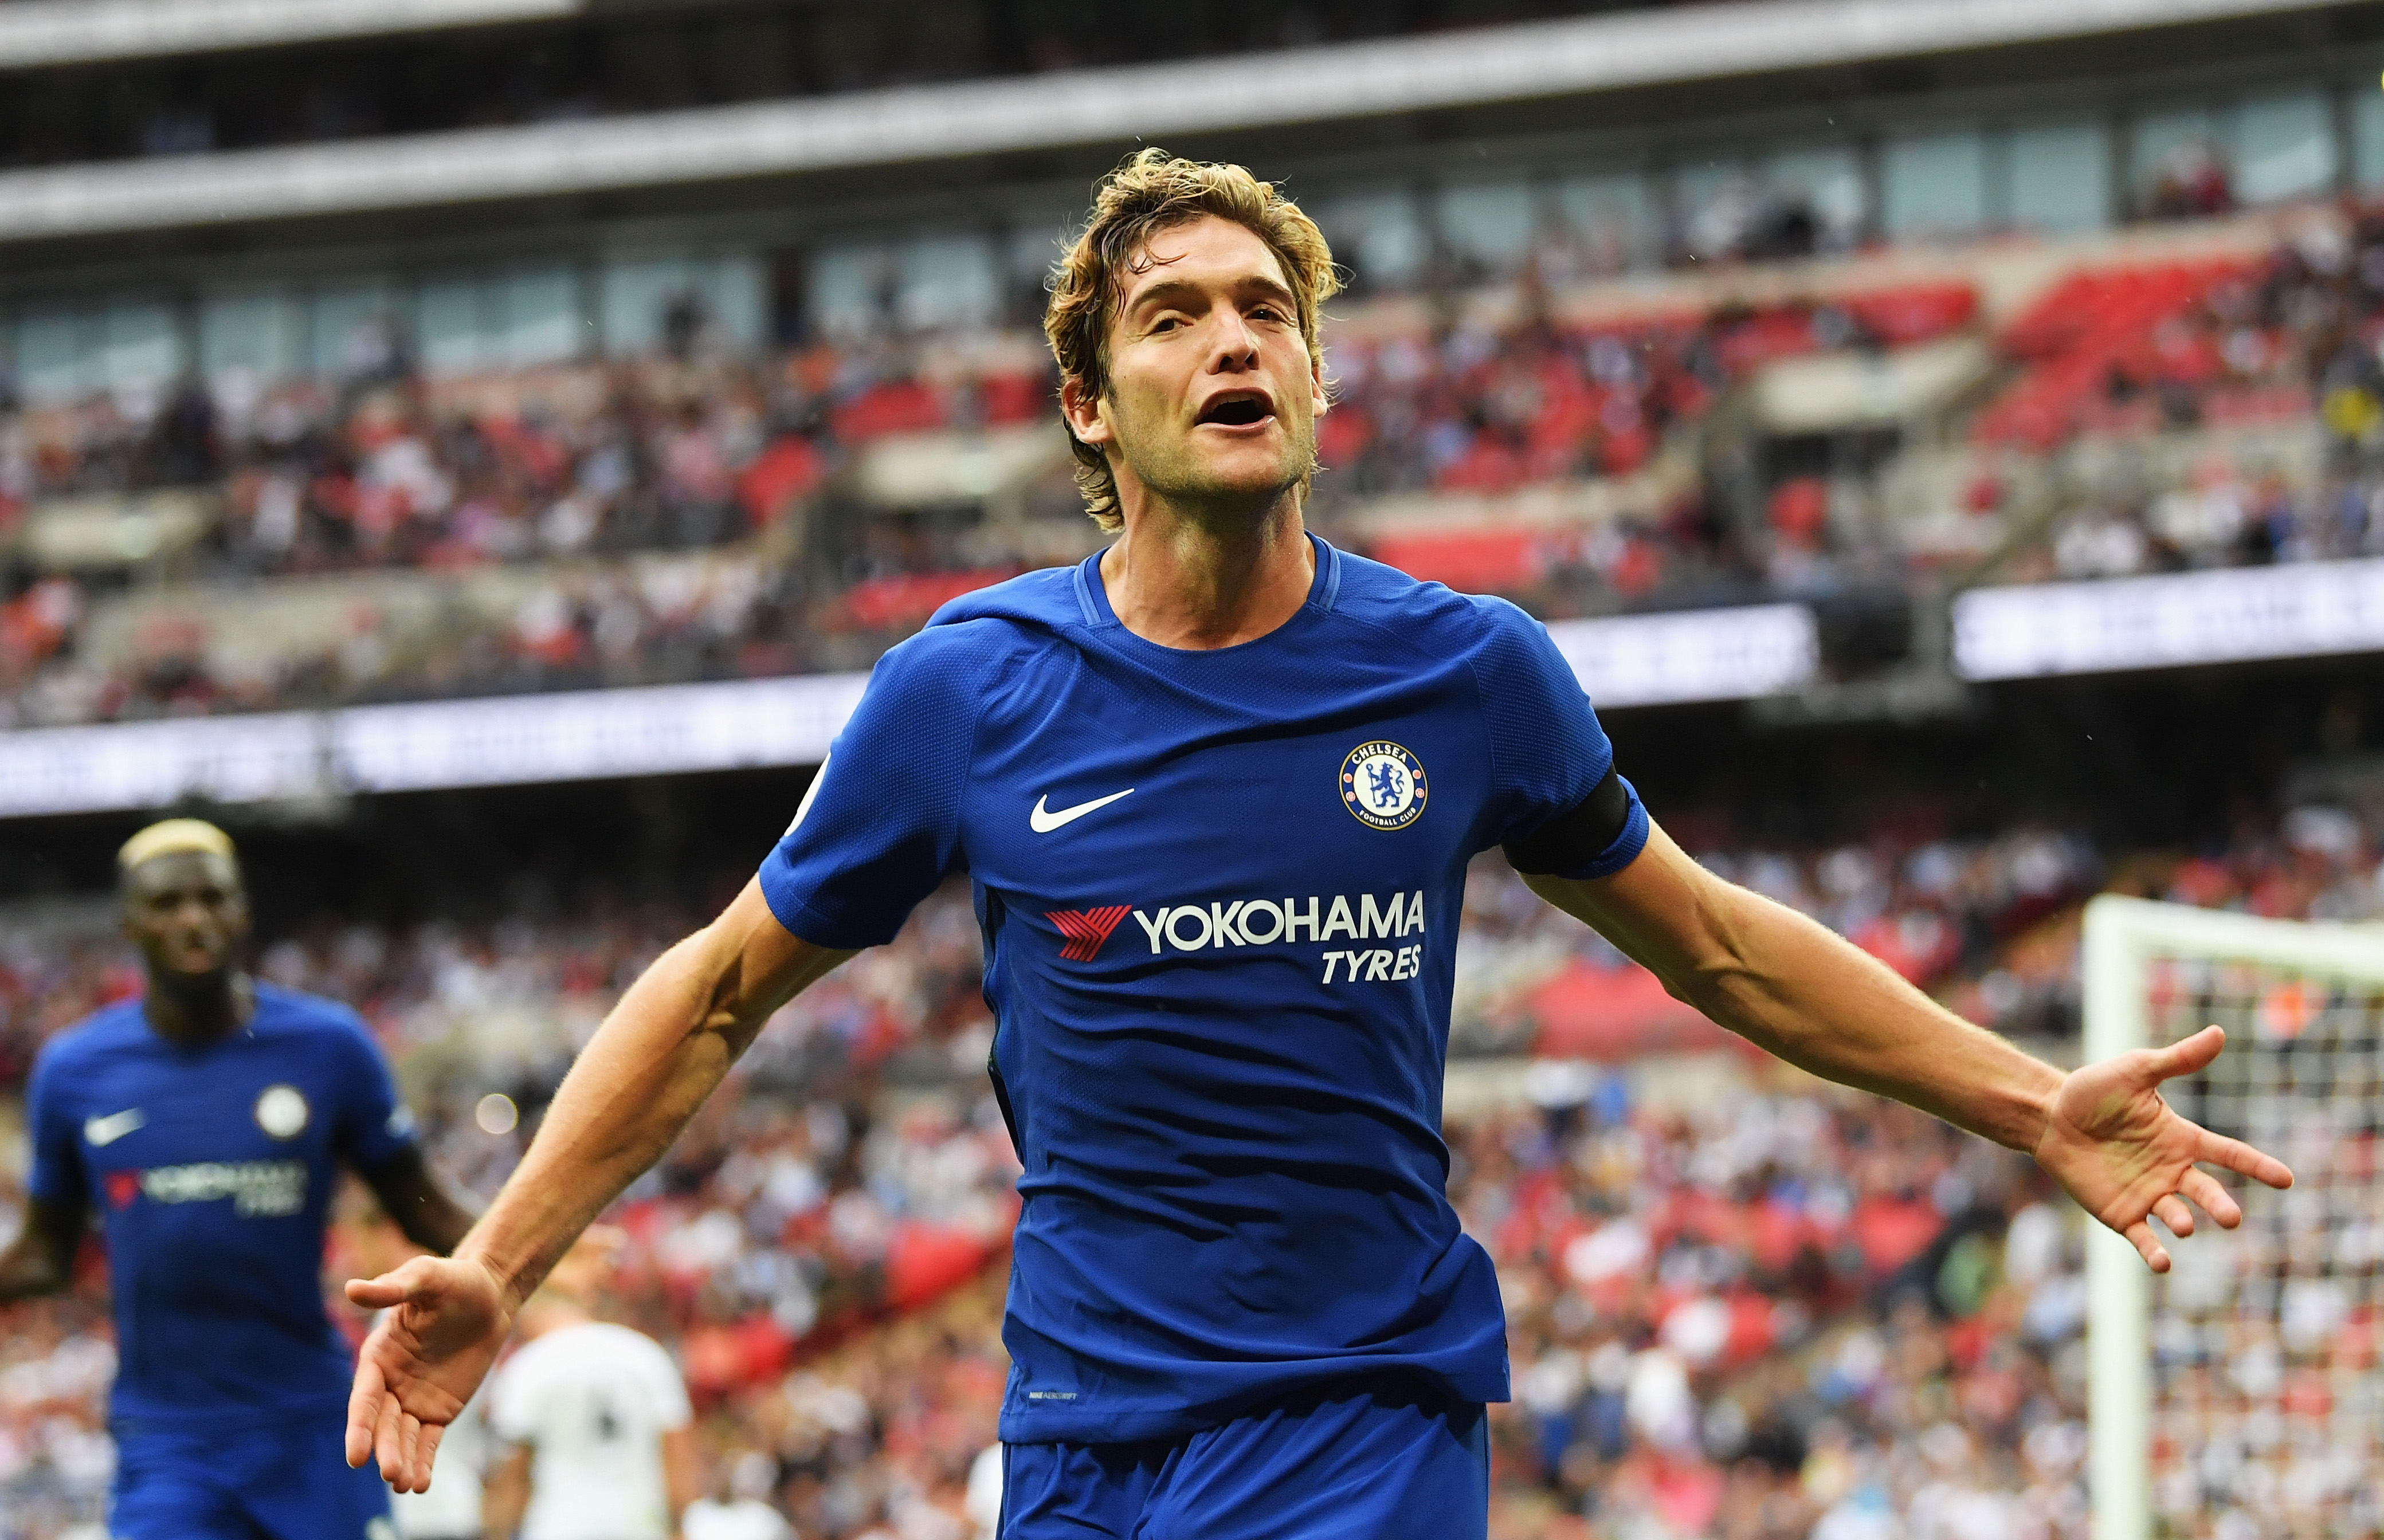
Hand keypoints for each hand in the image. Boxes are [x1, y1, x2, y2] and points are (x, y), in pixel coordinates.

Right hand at [344, 1252, 512, 1491]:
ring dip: (400, 1460)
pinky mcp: (438, 1410)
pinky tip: (419, 1484)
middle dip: (384, 1448)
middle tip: (389, 1473)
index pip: (364, 1397)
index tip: (356, 1455)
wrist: (490, 1293)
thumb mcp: (426, 1277)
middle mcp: (390, 1383)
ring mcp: (413, 1399)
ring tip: (404, 1484)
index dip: (359, 1426)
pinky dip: (423, 1461)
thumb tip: (352, 1288)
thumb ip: (393, 1288)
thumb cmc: (453, 1280)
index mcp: (378, 1355)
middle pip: (382, 1423)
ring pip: (402, 1437)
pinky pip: (427, 1440)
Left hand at [2033, 1025, 2293, 1271]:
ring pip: (2177, 1216)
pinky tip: (2162, 1262)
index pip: (2228, 1153)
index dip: (2257, 1166)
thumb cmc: (2093, 1091)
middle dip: (2220, 1204)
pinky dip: (2154, 1252)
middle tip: (2231, 1217)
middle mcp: (2172, 1171)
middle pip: (2207, 1191)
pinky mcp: (2122, 1214)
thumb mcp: (2136, 1071)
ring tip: (2184, 1224)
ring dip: (2183, 1222)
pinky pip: (2144, 1237)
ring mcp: (2149, 1195)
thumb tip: (2219, 1033)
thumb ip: (2177, 1060)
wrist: (2050, 1116)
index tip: (2286, 1179)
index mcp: (2181, 1138)